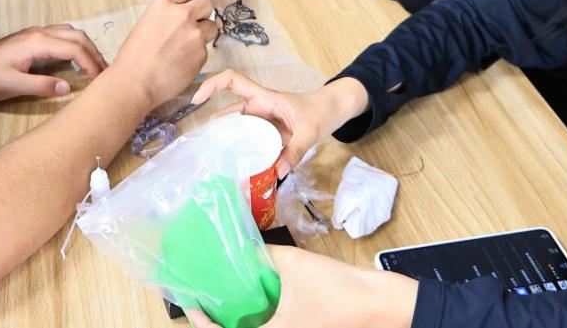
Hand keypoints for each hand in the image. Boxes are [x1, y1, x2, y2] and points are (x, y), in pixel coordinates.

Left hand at [0, 24, 107, 101]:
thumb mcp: (13, 86)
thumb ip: (42, 85)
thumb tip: (67, 87)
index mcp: (37, 42)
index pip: (74, 49)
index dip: (91, 63)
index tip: (100, 79)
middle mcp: (40, 32)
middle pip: (77, 36)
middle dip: (94, 53)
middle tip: (105, 72)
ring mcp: (36, 32)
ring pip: (71, 32)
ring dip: (86, 47)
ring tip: (95, 65)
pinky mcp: (32, 37)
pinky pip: (62, 34)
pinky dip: (75, 44)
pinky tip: (76, 58)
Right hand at [111, 0, 217, 108]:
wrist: (135, 82)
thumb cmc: (133, 55)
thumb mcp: (146, 23)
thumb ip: (166, 15)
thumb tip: (181, 15)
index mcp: (163, 4)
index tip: (186, 8)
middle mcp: (182, 15)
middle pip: (206, 4)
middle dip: (202, 13)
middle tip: (193, 25)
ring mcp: (195, 34)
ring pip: (212, 26)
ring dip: (204, 33)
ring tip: (189, 45)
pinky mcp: (202, 54)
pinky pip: (206, 49)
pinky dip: (197, 54)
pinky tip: (183, 62)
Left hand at [187, 245, 418, 327]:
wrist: (377, 302)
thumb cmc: (336, 290)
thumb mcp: (294, 264)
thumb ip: (264, 255)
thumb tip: (242, 245)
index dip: (201, 320)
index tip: (188, 303)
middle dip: (218, 314)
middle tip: (203, 291)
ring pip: (255, 326)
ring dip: (238, 311)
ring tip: (224, 286)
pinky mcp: (301, 326)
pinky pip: (271, 321)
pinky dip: (259, 307)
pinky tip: (256, 285)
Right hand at [191, 70, 368, 176]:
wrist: (333, 111)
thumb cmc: (320, 111)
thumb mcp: (310, 131)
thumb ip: (295, 151)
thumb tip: (276, 173)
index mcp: (264, 98)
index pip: (232, 81)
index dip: (212, 85)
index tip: (197, 99)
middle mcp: (258, 109)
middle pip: (229, 114)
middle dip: (214, 129)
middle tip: (201, 151)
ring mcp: (261, 123)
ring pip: (237, 132)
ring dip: (227, 145)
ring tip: (214, 164)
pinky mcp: (267, 137)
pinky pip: (250, 144)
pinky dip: (242, 155)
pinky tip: (236, 171)